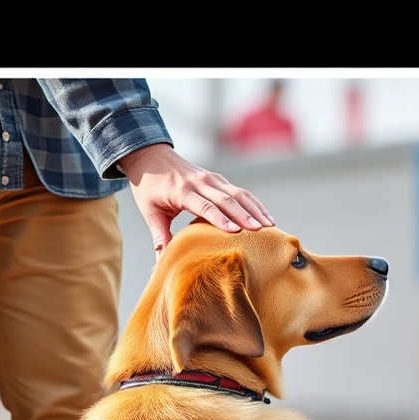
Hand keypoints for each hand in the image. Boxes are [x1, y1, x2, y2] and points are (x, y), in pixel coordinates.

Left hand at [116, 143, 273, 253]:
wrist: (151, 157)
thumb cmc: (149, 187)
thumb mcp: (149, 211)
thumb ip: (159, 236)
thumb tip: (163, 262)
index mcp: (181, 191)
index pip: (204, 205)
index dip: (219, 218)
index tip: (234, 231)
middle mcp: (199, 182)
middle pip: (226, 199)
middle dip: (244, 215)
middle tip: (259, 231)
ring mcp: (211, 179)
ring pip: (238, 194)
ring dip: (254, 209)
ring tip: (269, 225)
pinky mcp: (219, 179)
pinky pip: (240, 191)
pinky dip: (254, 204)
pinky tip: (265, 215)